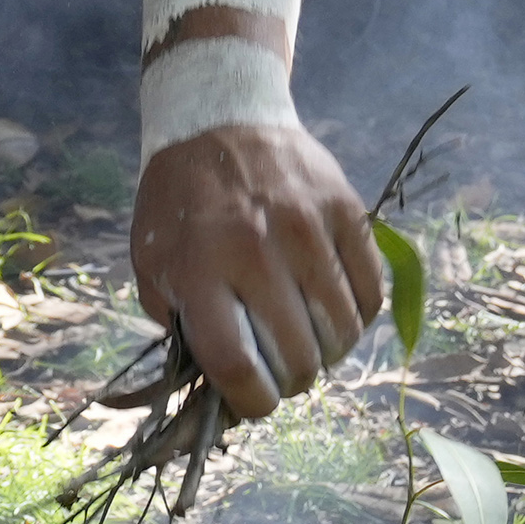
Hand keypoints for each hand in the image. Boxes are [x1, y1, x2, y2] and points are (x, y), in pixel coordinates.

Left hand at [133, 120, 383, 419]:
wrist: (219, 121)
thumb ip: (181, 325)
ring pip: (344, 331)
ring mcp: (308, 229)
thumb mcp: (153, 264)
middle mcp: (257, 251)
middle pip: (299, 355)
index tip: (256, 402)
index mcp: (200, 269)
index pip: (237, 363)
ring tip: (311, 340)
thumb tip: (219, 386)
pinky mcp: (346, 211)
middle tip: (285, 370)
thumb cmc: (179, 203)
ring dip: (330, 352)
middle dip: (294, 380)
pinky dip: (358, 317)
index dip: (252, 401)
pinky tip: (336, 310)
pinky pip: (371, 292)